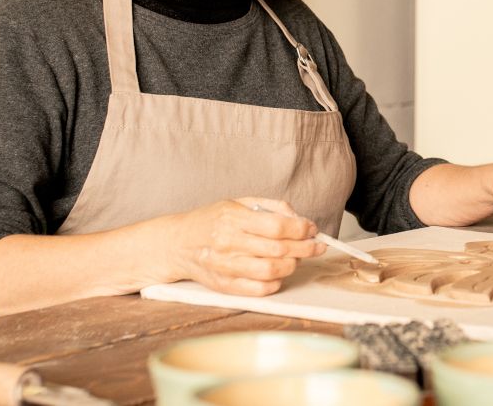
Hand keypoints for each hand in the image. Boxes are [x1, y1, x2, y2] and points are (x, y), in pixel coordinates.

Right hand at [142, 197, 321, 295]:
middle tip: (316, 245)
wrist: (176, 244)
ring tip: (297, 258)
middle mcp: (229, 243)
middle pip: (279, 249)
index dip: (301, 229)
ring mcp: (226, 267)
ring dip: (292, 265)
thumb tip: (299, 219)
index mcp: (233, 219)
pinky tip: (279, 273)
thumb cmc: (210, 221)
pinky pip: (259, 289)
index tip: (312, 229)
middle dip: (305, 248)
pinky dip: (276, 283)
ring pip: (272, 271)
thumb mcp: (237, 203)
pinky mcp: (225, 286)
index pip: (277, 226)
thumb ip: (270, 207)